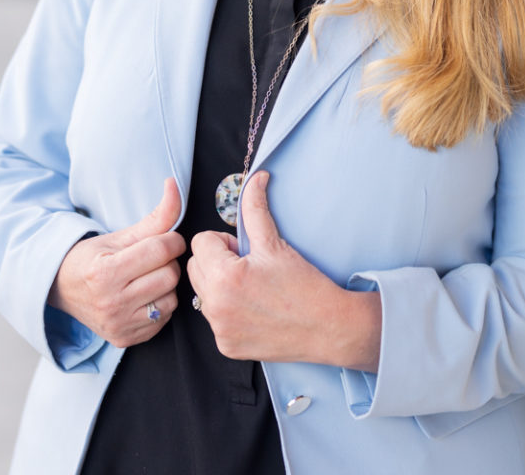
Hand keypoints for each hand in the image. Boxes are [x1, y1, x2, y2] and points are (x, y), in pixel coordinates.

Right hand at [48, 178, 184, 346]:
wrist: (63, 289)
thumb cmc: (93, 257)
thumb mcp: (120, 234)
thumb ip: (155, 216)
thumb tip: (175, 186)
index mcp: (105, 273)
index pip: (161, 250)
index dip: (172, 240)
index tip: (166, 239)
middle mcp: (111, 303)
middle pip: (169, 276)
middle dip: (168, 262)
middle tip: (154, 259)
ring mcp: (118, 325)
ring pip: (171, 299)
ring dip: (166, 285)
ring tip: (149, 277)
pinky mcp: (125, 339)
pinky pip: (164, 320)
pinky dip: (161, 305)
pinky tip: (145, 295)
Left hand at [186, 171, 381, 370]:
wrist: (328, 328)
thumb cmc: (305, 285)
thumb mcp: (275, 242)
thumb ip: (255, 207)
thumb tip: (255, 178)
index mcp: (225, 278)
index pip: (201, 242)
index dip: (224, 241)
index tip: (246, 251)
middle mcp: (216, 308)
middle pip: (196, 267)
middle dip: (218, 261)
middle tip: (250, 267)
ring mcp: (220, 331)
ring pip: (202, 293)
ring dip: (220, 285)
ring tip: (253, 288)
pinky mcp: (227, 347)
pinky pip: (214, 318)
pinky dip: (228, 310)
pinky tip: (255, 309)